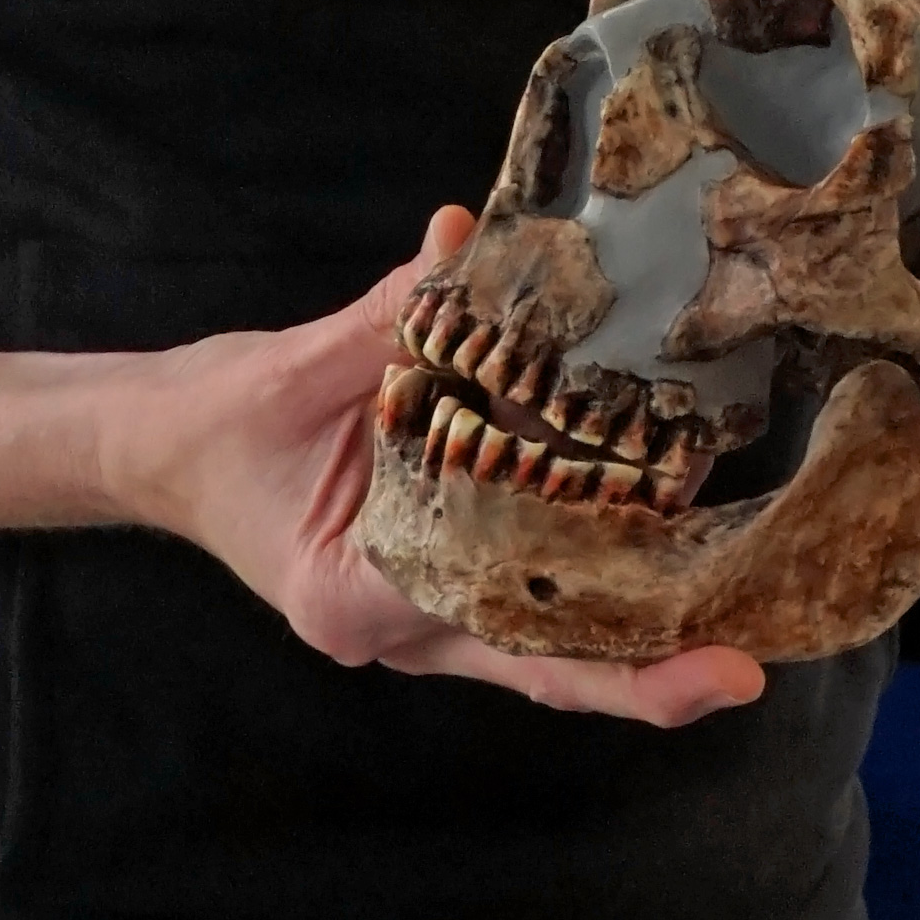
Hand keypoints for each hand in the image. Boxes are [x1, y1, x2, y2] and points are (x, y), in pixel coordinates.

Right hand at [114, 208, 766, 728]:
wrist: (174, 444)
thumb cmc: (223, 425)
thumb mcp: (297, 367)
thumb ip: (388, 313)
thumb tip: (463, 240)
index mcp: (347, 594)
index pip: (477, 619)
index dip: (578, 632)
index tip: (666, 641)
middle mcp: (399, 627)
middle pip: (538, 664)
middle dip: (641, 679)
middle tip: (742, 675)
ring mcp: (427, 612)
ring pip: (548, 643)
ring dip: (640, 630)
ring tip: (744, 612)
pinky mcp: (448, 574)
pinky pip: (537, 591)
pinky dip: (603, 568)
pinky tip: (679, 532)